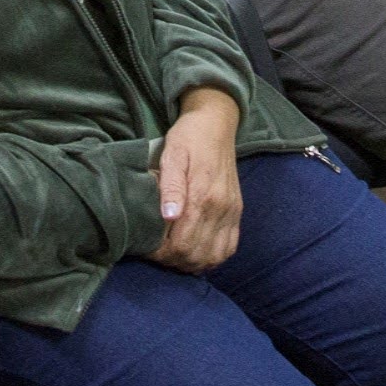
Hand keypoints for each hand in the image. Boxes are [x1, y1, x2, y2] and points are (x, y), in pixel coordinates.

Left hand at [146, 88, 242, 272]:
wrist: (216, 123)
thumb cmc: (188, 138)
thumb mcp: (172, 155)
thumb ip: (170, 187)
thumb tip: (168, 217)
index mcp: (202, 195)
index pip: (182, 244)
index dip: (161, 254)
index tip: (147, 247)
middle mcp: (221, 208)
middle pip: (197, 255)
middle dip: (173, 261)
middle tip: (156, 252)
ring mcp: (232, 211)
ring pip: (214, 257)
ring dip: (192, 262)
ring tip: (174, 254)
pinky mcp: (237, 211)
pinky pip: (230, 247)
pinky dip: (212, 257)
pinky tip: (196, 251)